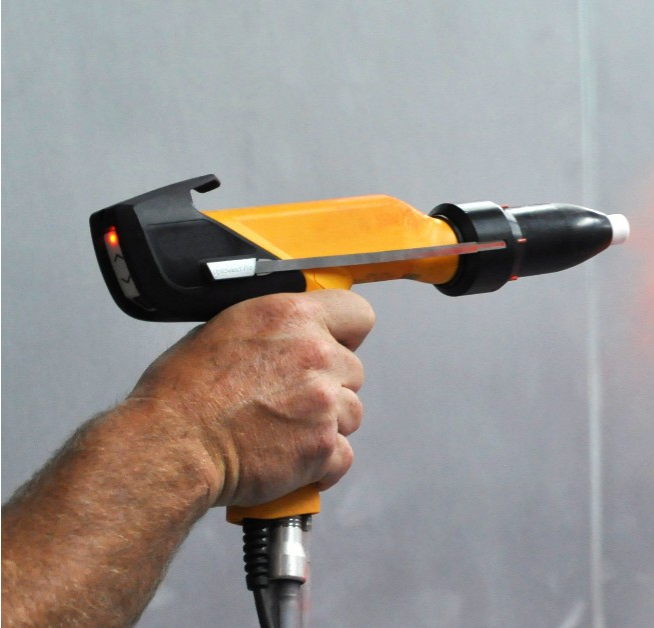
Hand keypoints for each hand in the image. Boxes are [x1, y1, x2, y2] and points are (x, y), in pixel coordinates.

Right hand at [127, 290, 374, 507]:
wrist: (172, 444)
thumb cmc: (184, 392)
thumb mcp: (225, 328)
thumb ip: (275, 329)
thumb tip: (291, 336)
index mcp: (291, 317)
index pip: (357, 313)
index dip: (347, 333)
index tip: (338, 344)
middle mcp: (315, 355)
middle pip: (353, 371)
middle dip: (329, 385)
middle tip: (291, 398)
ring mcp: (323, 402)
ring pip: (351, 414)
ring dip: (327, 424)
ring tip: (285, 430)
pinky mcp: (322, 446)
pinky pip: (344, 455)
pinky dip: (322, 462)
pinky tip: (292, 457)